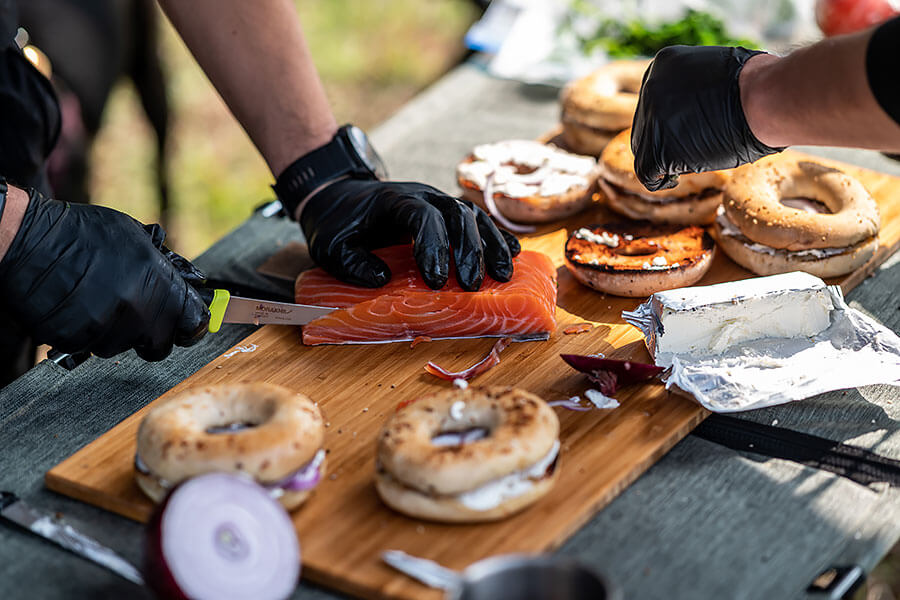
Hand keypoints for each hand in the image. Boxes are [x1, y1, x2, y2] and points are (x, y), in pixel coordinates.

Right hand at [0, 189, 208, 359]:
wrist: (29, 239)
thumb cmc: (83, 234)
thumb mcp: (135, 238)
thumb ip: (164, 267)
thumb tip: (190, 283)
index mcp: (160, 285)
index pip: (194, 324)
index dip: (191, 326)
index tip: (187, 326)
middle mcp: (138, 310)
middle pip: (159, 345)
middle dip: (150, 334)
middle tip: (134, 314)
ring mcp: (107, 328)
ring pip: (122, 346)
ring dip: (114, 331)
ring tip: (96, 299)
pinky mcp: (76, 340)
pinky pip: (90, 346)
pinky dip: (86, 333)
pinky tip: (76, 306)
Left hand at [297, 178, 520, 290]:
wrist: (340, 198)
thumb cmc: (337, 225)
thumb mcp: (330, 247)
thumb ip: (352, 264)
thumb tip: (382, 280)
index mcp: (394, 201)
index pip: (423, 216)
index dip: (433, 246)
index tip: (435, 282)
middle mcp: (423, 196)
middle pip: (457, 214)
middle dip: (468, 250)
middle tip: (471, 286)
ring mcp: (438, 202)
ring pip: (474, 216)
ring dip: (490, 245)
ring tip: (502, 275)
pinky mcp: (446, 215)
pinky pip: (478, 222)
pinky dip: (496, 238)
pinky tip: (513, 256)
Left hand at [631, 45, 782, 191]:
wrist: (766, 98)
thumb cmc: (761, 86)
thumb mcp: (718, 73)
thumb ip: (697, 88)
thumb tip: (693, 111)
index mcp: (664, 65)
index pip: (654, 101)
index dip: (667, 121)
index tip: (685, 131)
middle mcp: (651, 87)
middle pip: (644, 125)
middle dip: (661, 141)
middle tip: (684, 151)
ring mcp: (652, 117)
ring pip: (642, 148)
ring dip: (662, 159)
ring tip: (684, 165)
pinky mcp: (658, 146)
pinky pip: (646, 170)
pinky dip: (658, 179)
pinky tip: (673, 180)